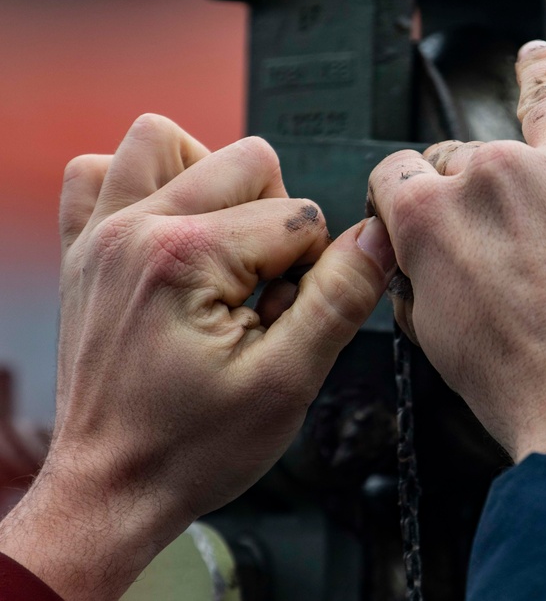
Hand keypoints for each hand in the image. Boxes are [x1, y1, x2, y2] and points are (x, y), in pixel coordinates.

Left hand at [0, 115, 395, 598]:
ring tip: (221, 244)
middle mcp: (135, 229)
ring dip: (210, 180)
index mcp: (187, 257)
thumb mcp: (289, 382)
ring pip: (165, 140)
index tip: (287, 319)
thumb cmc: (189, 449)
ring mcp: (100, 235)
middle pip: (247, 162)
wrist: (112, 489)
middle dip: (274, 222)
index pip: (299, 214)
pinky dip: (139, 184)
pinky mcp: (82, 252)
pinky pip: (96, 172)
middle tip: (262, 290)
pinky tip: (167, 230)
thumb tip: (379, 237)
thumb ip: (340, 297)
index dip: (315, 269)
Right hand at [369, 29, 545, 460]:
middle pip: (474, 149)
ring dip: (537, 74)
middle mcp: (495, 173)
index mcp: (434, 213)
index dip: (412, 190)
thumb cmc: (522, 388)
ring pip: (545, 94)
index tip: (427, 200)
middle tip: (505, 208)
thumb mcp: (434, 338)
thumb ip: (416, 275)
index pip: (405, 171)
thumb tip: (413, 255)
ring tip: (538, 61)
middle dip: (480, 176)